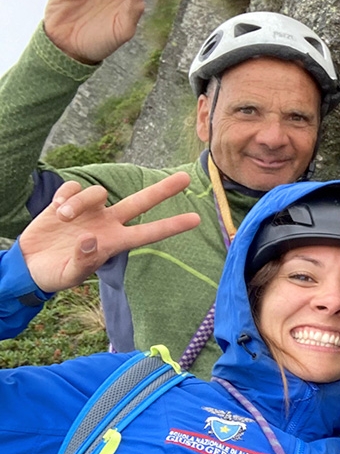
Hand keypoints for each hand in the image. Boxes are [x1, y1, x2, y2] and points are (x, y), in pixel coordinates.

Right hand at [19, 173, 199, 293]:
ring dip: (80, 202)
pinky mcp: (68, 201)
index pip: (148, 233)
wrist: (29, 264)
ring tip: (63, 217)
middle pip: (139, 202)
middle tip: (186, 178)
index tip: (196, 219)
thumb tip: (90, 239)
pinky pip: (73, 187)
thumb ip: (83, 260)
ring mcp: (90, 211)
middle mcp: (107, 223)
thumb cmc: (55, 274)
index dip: (171, 226)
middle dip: (162, 190)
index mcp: (114, 242)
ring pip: (97, 193)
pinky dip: (65, 195)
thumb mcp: (70, 275)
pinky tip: (55, 209)